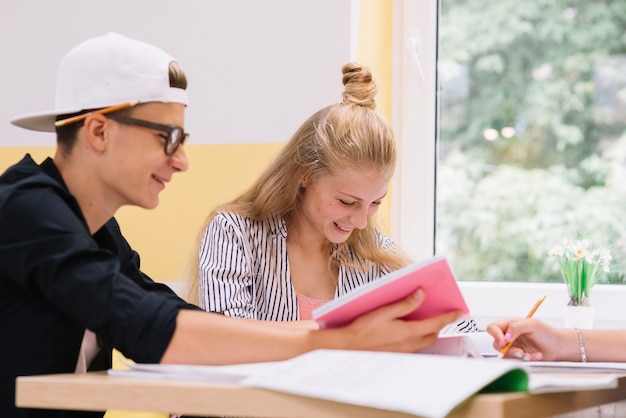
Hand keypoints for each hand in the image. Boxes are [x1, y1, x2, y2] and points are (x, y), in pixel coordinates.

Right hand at [340, 289, 462, 352]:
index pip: (435, 323)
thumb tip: (421, 294)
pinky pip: (415, 346)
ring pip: (424, 341)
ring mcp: (404, 351)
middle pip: (433, 335)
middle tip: (443, 315)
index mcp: (408, 332)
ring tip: (427, 321)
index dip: (448, 317)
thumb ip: (405, 304)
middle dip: (440, 325)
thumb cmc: (363, 329)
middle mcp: (409, 344)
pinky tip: (410, 331)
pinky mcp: (397, 354)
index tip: (459, 312)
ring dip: (429, 332)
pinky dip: (419, 337)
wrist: (348, 347)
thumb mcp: (385, 311)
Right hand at [486, 317, 562, 360]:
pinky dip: (527, 360)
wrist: (558, 346)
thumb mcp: (532, 324)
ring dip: (518, 356)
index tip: (503, 342)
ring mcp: (513, 347)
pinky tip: (535, 356)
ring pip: (505, 354)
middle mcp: (509, 336)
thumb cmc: (547, 333)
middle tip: (519, 352)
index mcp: (510, 324)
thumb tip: (506, 336)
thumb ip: (516, 327)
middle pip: (496, 344)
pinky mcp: (519, 356)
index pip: (493, 328)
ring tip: (529, 354)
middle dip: (508, 350)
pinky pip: (516, 361)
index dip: (495, 335)